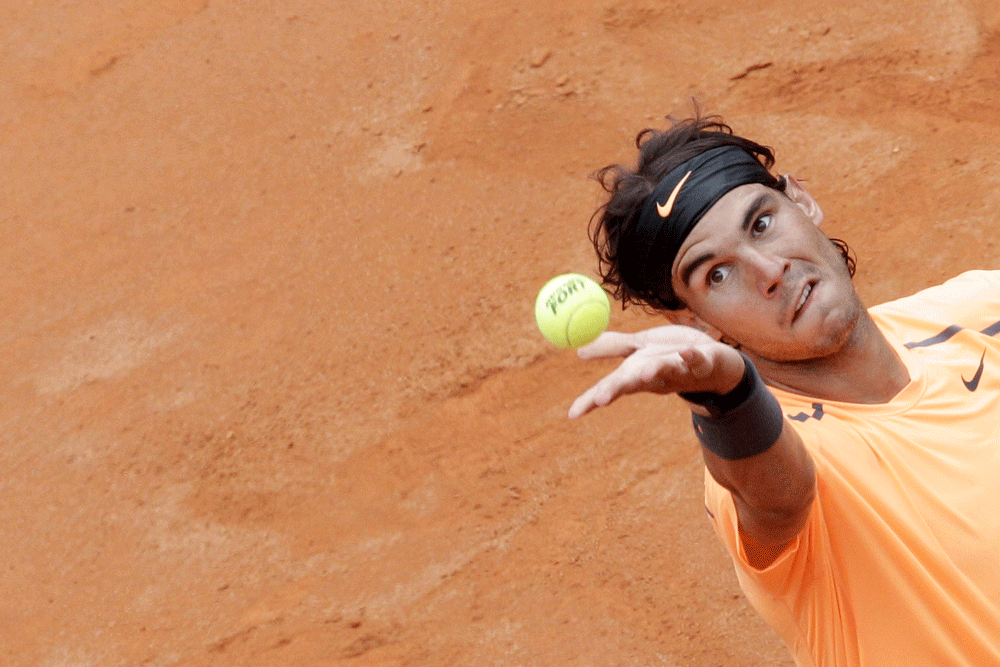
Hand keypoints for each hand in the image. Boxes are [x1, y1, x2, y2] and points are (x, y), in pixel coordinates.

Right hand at [568, 326, 745, 418]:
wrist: (718, 363)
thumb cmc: (675, 355)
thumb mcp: (641, 348)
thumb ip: (613, 348)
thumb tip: (579, 351)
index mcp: (638, 372)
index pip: (610, 386)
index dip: (591, 399)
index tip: (572, 414)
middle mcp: (656, 375)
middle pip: (632, 382)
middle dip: (615, 390)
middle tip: (598, 399)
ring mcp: (680, 370)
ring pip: (665, 371)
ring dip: (655, 371)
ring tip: (644, 372)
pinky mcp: (703, 362)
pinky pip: (697, 361)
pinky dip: (692, 356)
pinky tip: (686, 351)